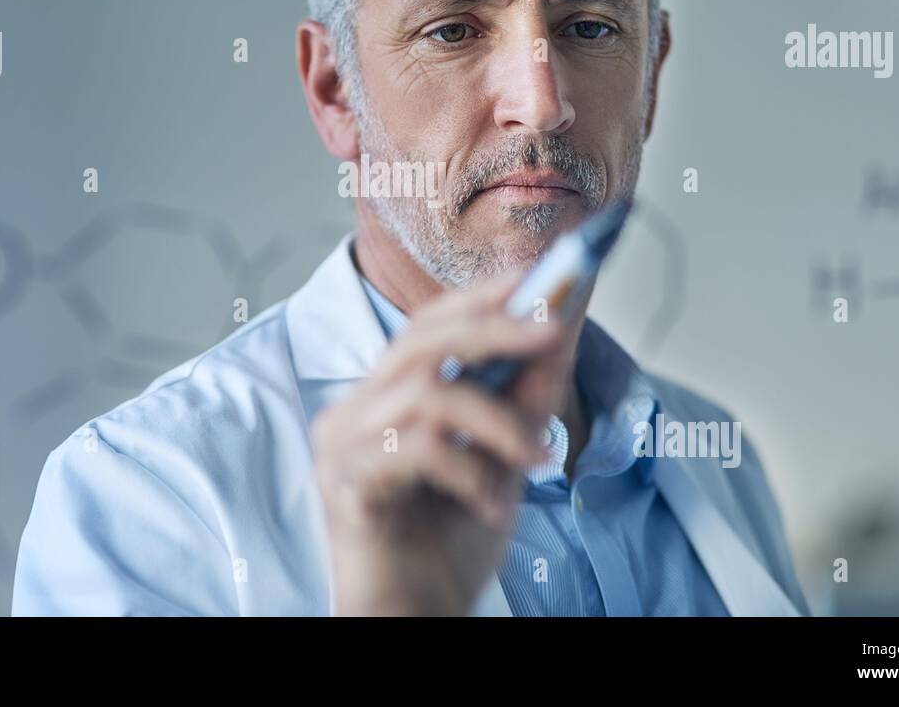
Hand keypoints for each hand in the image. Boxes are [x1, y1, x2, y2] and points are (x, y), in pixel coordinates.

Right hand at [311, 268, 578, 614]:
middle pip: (419, 340)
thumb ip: (523, 400)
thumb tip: (557, 328)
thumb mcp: (503, 462)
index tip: (533, 277)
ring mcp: (341, 447)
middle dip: (494, 327)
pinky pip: (417, 449)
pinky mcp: (345, 485)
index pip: (425, 326)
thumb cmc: (448, 545)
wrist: (415, 620)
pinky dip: (470, 471)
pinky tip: (493, 505)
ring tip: (537, 459)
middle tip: (555, 328)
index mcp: (383, 399)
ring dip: (499, 420)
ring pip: (428, 392)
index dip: (477, 297)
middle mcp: (352, 412)